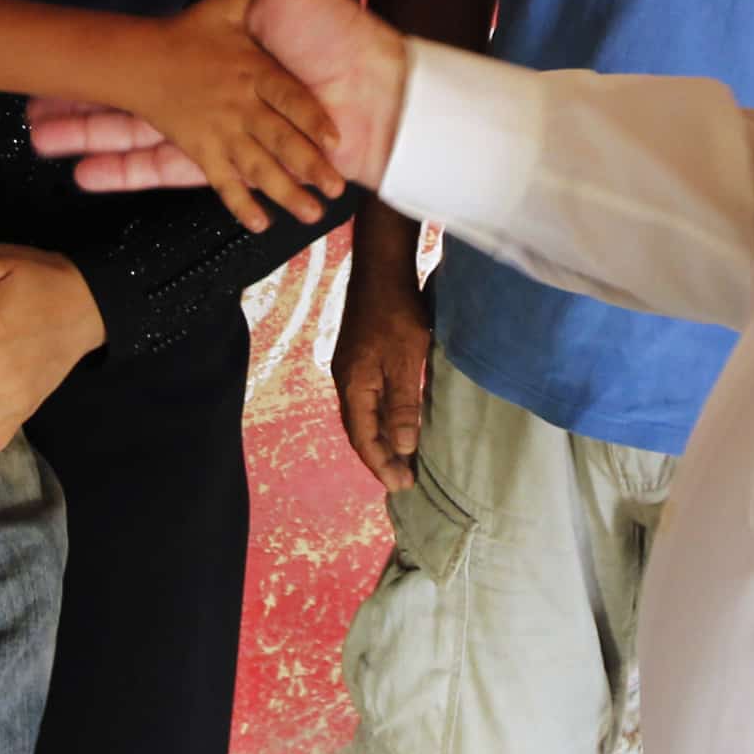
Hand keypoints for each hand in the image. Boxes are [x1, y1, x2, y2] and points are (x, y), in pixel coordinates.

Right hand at [33, 0, 404, 193]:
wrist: (383, 99)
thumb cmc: (340, 36)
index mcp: (222, 55)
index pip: (149, 57)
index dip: (104, 63)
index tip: (58, 65)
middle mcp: (217, 95)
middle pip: (139, 107)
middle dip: (85, 115)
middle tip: (35, 118)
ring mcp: (226, 134)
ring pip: (150, 143)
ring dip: (103, 146)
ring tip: (54, 150)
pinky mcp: (241, 167)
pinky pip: (184, 176)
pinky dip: (143, 177)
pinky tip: (98, 181)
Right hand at [332, 246, 433, 492]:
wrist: (382, 268)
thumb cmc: (396, 313)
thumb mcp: (406, 360)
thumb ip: (404, 404)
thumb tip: (405, 447)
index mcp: (353, 386)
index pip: (363, 438)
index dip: (381, 464)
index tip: (402, 485)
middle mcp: (347, 381)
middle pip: (360, 430)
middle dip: (380, 458)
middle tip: (404, 481)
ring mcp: (353, 368)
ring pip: (365, 415)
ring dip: (383, 439)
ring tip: (403, 460)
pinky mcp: (363, 357)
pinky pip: (370, 399)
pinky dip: (384, 418)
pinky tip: (399, 422)